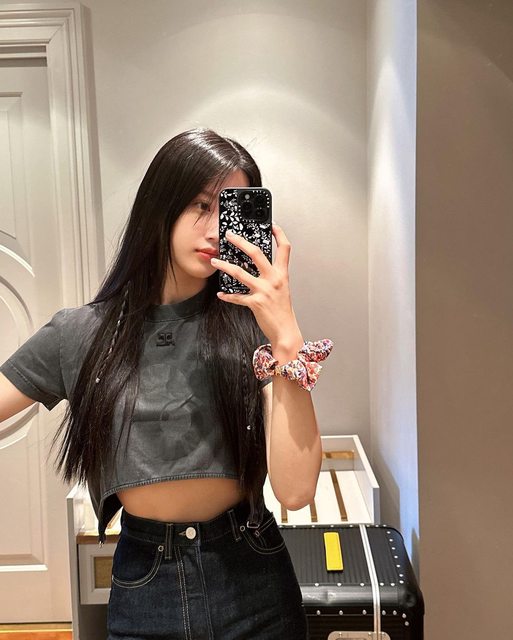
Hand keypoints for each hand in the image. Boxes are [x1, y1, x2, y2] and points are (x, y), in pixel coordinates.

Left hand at [210, 223, 299, 344]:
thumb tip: (260, 267)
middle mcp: (273, 280)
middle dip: (241, 242)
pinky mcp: (255, 303)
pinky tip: (221, 294)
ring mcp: (264, 291)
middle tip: (230, 235)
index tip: (272, 225)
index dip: (280, 234)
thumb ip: (273, 277)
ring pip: (239, 272)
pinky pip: (236, 296)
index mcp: (282, 275)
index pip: (285, 249)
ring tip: (215, 261)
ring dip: (224, 265)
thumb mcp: (282, 289)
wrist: (286, 331)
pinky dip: (227, 295)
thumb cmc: (283, 312)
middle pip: (256, 253)